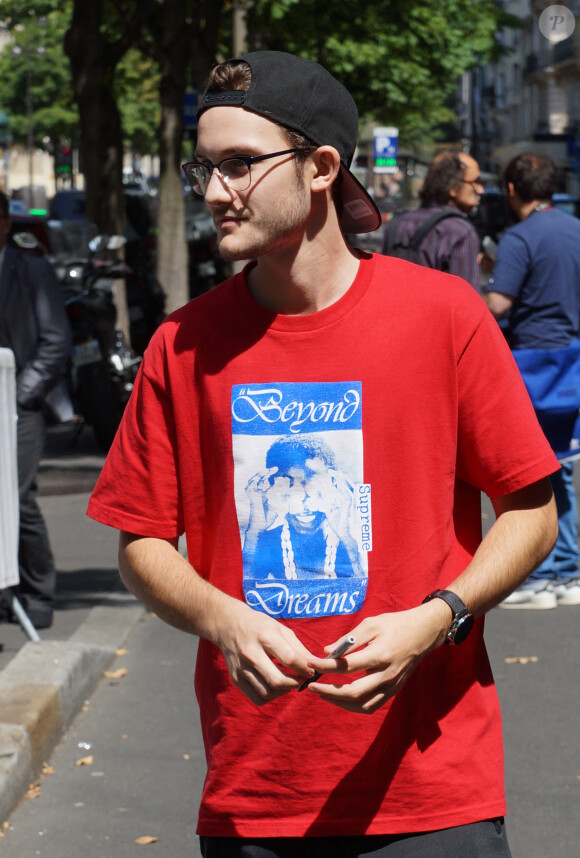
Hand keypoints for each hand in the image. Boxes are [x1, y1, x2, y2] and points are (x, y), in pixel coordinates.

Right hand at [212, 599, 315, 705]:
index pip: (290, 659)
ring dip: (284, 691)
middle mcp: (251, 653)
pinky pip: (257, 698)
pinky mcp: (236, 679)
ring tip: (289, 681)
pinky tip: (275, 686)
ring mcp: (241, 668)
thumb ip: (299, 648)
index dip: (305, 668)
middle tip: (302, 678)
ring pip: (268, 692)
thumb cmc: (259, 625)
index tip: (311, 670)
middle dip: (295, 683)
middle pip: (277, 681)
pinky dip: (270, 696)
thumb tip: (316, 665)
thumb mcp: (280, 629)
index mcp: (265, 636)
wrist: (228, 624)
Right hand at [244, 467, 279, 534]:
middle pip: (261, 480)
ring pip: (254, 481)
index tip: (283, 477)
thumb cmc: (267, 520)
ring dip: (260, 474)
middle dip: (268, 473)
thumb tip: (289, 495)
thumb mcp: (278, 508)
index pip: (268, 484)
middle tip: (276, 468)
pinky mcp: (251, 497)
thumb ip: (282, 501)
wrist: (259, 527)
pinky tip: (259, 477)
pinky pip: (250, 486)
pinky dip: (254, 481)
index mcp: (263, 497)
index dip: (274, 479)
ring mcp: (254, 495)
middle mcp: (258, 494)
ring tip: (267, 470)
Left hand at [304, 602, 448, 713]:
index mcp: (380, 654)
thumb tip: (326, 651)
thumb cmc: (394, 624)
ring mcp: (392, 686)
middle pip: (353, 692)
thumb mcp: (371, 624)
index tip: (311, 664)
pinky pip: (371, 706)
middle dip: (328, 692)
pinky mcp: (394, 691)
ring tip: (323, 694)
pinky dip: (354, 706)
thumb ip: (348, 639)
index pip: (347, 666)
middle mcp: (387, 674)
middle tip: (311, 686)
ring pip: (362, 705)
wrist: (423, 633)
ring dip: (339, 703)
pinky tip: (341, 699)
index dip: (325, 667)